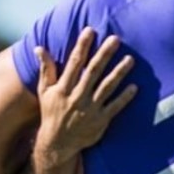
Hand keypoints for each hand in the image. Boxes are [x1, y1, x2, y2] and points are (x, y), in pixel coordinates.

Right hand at [32, 27, 136, 167]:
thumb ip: (45, 69)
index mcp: (62, 88)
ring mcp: (90, 109)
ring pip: (106, 87)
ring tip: (130, 59)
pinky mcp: (100, 121)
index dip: (82, 46)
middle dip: (104, 55)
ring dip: (118, 73)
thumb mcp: (44, 91)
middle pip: (92, 72)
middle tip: (115, 39)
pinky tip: (134, 87)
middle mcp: (76, 97)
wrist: (57, 143)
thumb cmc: (51, 112)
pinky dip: (124, 97)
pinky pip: (115, 107)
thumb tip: (39, 48)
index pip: (73, 63)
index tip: (90, 31)